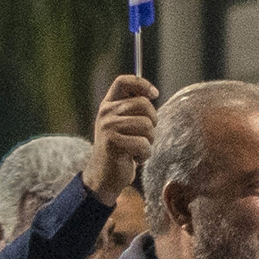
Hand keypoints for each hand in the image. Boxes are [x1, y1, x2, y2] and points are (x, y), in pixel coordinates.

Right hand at [86, 74, 158, 203]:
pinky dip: (144, 154)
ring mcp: (107, 126)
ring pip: (146, 125)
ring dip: (148, 141)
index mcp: (108, 105)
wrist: (104, 176)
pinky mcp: (112, 142)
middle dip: (152, 122)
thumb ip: (133, 109)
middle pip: (143, 104)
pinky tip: (132, 158)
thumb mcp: (123, 124)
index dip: (142, 84)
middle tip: (144, 135)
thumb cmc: (120, 150)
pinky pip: (143, 143)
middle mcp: (106, 112)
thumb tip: (152, 93)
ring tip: (136, 148)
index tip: (155, 95)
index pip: (123, 81)